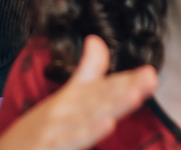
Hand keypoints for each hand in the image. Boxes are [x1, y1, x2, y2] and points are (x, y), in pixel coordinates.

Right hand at [0, 37, 155, 149]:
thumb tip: (96, 41)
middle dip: (124, 88)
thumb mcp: (60, 99)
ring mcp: (55, 129)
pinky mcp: (48, 146)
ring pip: (87, 116)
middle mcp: (62, 111)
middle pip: (97, 98)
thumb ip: (85, 72)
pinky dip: (87, 132)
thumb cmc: (31, 133)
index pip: (101, 87)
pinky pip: (70, 140)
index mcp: (68, 100)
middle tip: (149, 78)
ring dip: (111, 105)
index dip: (125, 80)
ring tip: (134, 95)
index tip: (149, 73)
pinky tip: (106, 125)